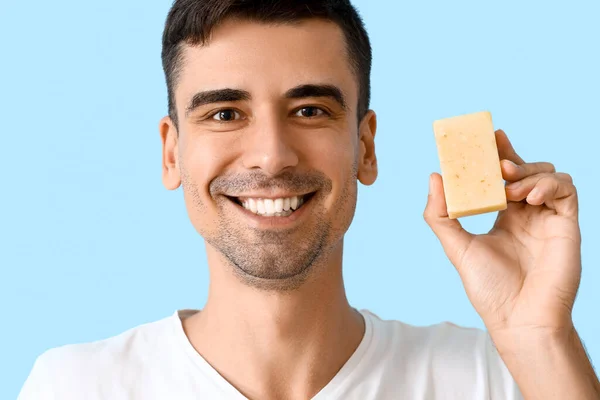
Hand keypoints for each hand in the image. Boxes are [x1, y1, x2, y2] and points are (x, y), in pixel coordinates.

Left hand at [424, 129, 581, 336]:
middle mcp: (527, 215)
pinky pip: (567, 191)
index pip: (502, 177)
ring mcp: (548, 219)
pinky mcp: (567, 226)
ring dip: (528, 173)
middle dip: (512, 158)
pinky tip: (527, 197)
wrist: (518, 318)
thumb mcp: (457, 246)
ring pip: (548, 175)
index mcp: (504, 217)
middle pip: (526, 170)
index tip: (487, 137)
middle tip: (496, 158)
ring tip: (509, 188)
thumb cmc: (489, 288)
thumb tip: (434, 177)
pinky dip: (549, 185)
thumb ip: (441, 214)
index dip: (497, 155)